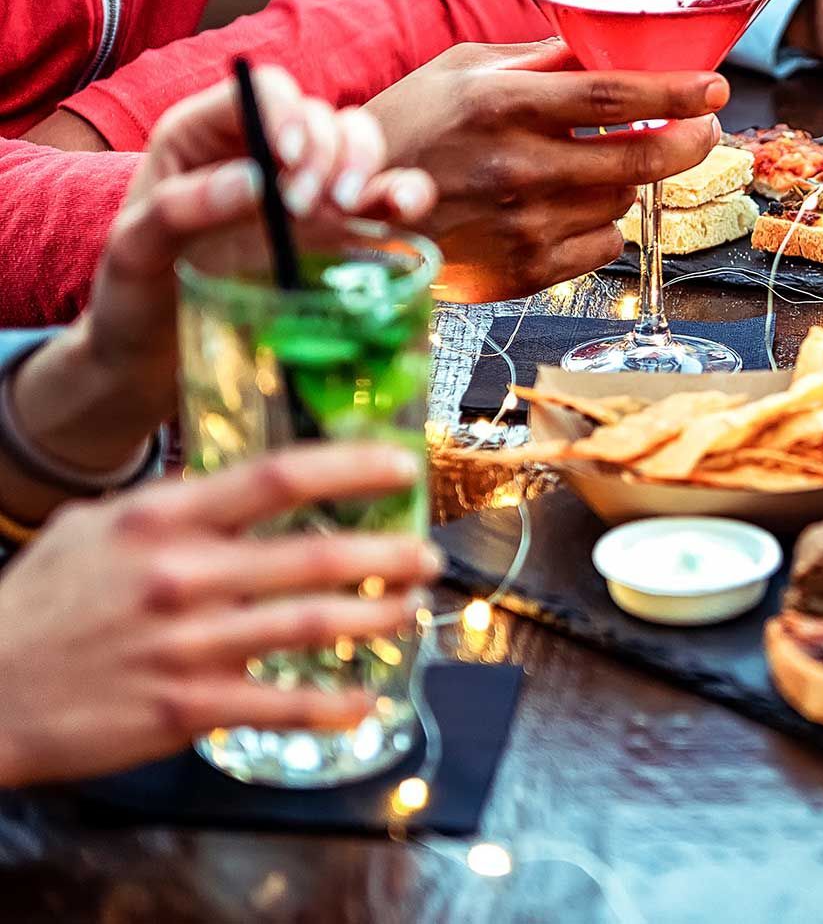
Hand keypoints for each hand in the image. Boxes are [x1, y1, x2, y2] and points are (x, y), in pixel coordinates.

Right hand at [0, 442, 443, 787]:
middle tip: (428, 554)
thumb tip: (244, 484)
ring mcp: (189, 646)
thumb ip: (177, 504)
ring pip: (314, 626)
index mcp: (162, 521)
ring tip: (409, 609)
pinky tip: (366, 700)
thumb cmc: (41, 604)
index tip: (404, 465)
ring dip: (378, 617)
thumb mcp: (98, 528)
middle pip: (316, 556)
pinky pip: (283, 704)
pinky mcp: (186, 708)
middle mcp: (183, 577)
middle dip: (390, 555)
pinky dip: (336, 705)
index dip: (354, 468)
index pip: (278, 478)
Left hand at [15, 67, 434, 460]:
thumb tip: (256, 182)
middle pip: (321, 113)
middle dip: (325, 152)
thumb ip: (180, 208)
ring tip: (338, 210)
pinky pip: (389, 192)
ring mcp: (307, 186)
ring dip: (364, 164)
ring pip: (360, 140)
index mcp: (205, 136)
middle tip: (303, 207)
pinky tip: (404, 209)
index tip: (284, 160)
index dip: (285, 112)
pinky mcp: (341, 227)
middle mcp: (263, 151)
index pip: (263, 89)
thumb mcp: (134, 251)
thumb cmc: (138, 295)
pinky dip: (407, 192)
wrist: (160, 355)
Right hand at [362, 41, 725, 300]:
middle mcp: (517, 167)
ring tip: (594, 163)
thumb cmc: (411, 125)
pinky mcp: (522, 273)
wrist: (347, 207)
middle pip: (640, 159)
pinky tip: (568, 206)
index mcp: (503, 105)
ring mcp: (522, 225)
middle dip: (689, 141)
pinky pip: (602, 247)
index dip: (676, 93)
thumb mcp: (465, 70)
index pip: (614, 97)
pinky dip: (601, 224)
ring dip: (626, 180)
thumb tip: (614, 45)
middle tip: (703, 126)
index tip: (715, 86)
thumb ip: (544, 60)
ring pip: (623, 202)